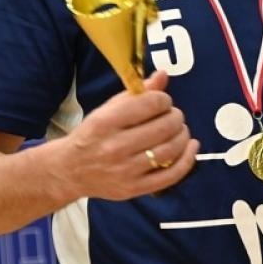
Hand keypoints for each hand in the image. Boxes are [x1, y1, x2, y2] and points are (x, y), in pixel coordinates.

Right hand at [56, 70, 196, 199]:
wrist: (70, 171)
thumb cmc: (92, 135)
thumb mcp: (107, 109)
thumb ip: (136, 93)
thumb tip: (163, 74)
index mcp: (105, 122)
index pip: (150, 104)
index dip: (163, 100)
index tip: (162, 102)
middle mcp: (115, 147)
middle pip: (164, 127)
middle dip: (175, 117)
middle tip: (173, 116)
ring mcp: (126, 171)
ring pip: (170, 150)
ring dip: (183, 135)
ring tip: (180, 130)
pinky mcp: (135, 189)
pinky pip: (172, 175)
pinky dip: (188, 159)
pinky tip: (192, 146)